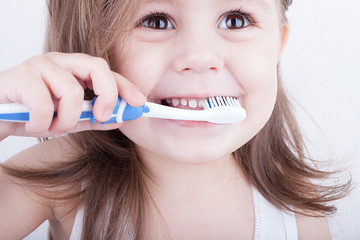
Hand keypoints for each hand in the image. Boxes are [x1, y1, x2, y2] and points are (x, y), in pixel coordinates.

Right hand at [0, 52, 145, 139]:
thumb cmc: (30, 114)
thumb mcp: (68, 119)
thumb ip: (93, 118)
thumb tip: (120, 118)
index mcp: (72, 69)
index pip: (106, 72)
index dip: (125, 86)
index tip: (139, 103)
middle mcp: (59, 62)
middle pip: (96, 66)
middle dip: (107, 95)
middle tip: (101, 117)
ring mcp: (39, 65)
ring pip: (71, 91)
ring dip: (66, 120)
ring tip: (52, 127)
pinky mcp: (20, 76)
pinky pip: (43, 104)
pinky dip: (41, 124)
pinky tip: (33, 126)